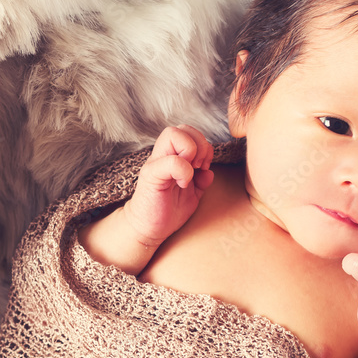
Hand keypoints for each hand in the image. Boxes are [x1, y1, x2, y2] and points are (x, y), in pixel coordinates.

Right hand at [121, 125, 213, 246]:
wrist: (148, 229)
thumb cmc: (168, 211)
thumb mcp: (192, 195)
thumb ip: (201, 181)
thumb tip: (209, 172)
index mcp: (172, 157)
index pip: (189, 132)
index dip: (203, 146)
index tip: (203, 167)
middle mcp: (162, 155)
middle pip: (182, 128)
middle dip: (199, 145)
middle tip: (199, 167)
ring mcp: (155, 163)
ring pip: (173, 134)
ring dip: (191, 151)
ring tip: (190, 173)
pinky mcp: (151, 175)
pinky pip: (171, 161)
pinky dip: (184, 171)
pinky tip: (183, 184)